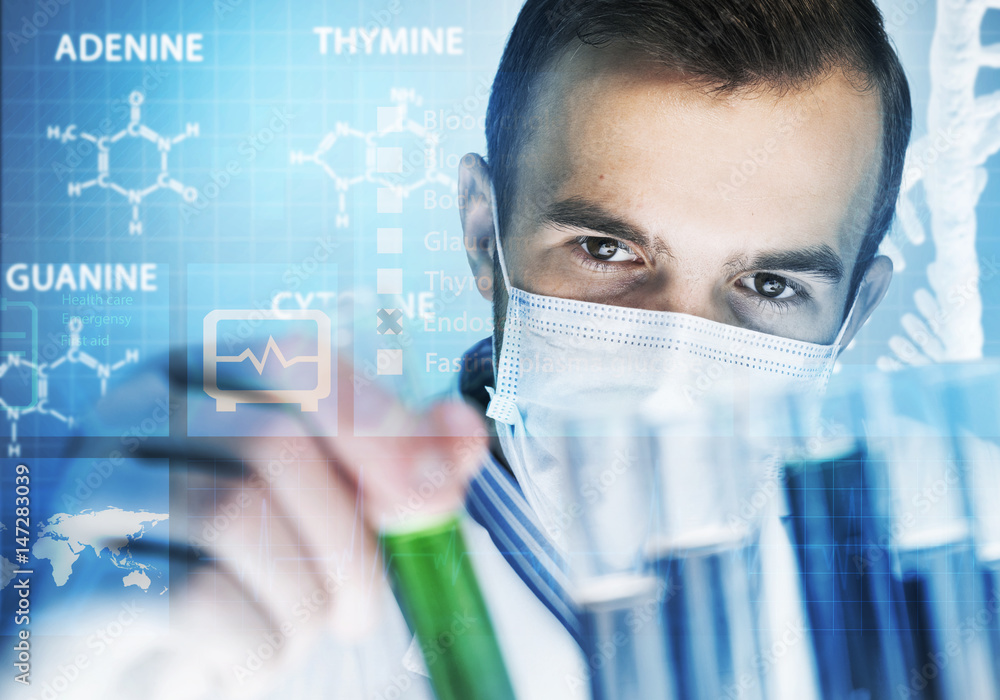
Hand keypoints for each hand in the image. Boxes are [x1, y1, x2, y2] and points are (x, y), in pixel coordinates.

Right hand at [48, 352, 488, 698]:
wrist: (121, 649)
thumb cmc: (229, 567)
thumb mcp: (317, 505)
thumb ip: (392, 465)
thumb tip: (465, 433)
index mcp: (200, 378)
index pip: (298, 360)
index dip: (383, 425)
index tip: (439, 496)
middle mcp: (136, 415)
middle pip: (274, 440)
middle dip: (349, 537)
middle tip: (361, 606)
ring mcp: (92, 491)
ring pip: (236, 514)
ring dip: (304, 596)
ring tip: (301, 629)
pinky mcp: (70, 582)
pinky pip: (195, 600)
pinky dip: (253, 646)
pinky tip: (243, 656)